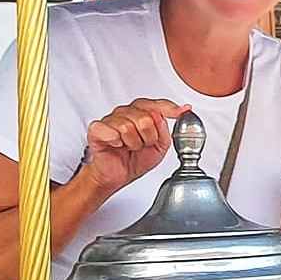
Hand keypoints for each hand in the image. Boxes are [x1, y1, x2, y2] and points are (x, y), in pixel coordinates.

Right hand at [76, 98, 190, 197]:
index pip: (157, 104)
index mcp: (142, 113)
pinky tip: (117, 145)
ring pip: (128, 126)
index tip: (183, 111)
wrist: (118, 174)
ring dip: (133, 143)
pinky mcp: (97, 128)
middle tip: (143, 144)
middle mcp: (127, 112)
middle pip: (145, 117)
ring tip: (130, 147)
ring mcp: (111, 119)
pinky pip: (111, 131)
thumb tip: (165, 117)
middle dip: (149, 137)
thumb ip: (164, 131)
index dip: (171, 108)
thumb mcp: (160, 146)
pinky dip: (117, 142)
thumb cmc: (136, 159)